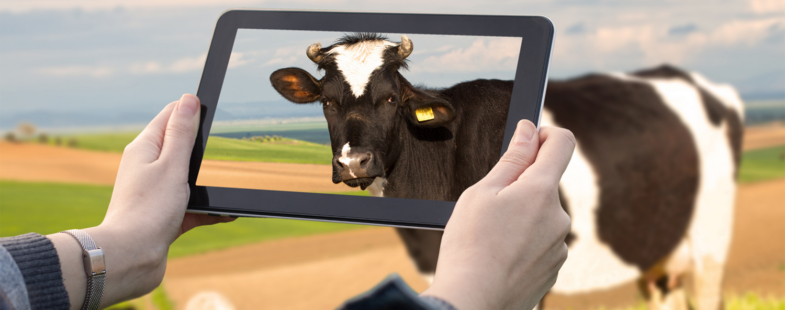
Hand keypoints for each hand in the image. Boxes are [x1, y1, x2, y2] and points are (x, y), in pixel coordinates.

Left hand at [48, 94, 234, 308]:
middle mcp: (146, 168)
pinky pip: (191, 208)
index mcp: (144, 148)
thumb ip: (182, 133)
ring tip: (230, 189)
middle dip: (203, 150)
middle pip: (180, 148)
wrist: (132, 257)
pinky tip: (228, 215)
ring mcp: (155, 193)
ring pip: (188, 180)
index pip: (169, 116)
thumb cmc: (149, 209)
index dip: (191, 111)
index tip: (212, 110)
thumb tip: (189, 100)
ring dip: (208, 184)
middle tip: (224, 151)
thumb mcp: (173, 164)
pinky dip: (209, 210)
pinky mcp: (163, 217)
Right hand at [421, 120, 574, 309]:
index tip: (527, 139)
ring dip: (521, 217)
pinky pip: (540, 243)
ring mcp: (559, 246)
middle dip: (521, 185)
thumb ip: (512, 159)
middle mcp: (559, 217)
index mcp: (541, 191)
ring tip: (490, 237)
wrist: (473, 301)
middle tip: (488, 204)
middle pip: (545, 184)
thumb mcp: (482, 193)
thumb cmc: (469, 246)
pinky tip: (499, 256)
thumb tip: (528, 131)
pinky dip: (522, 243)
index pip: (562, 143)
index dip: (544, 133)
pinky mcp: (553, 268)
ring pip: (540, 216)